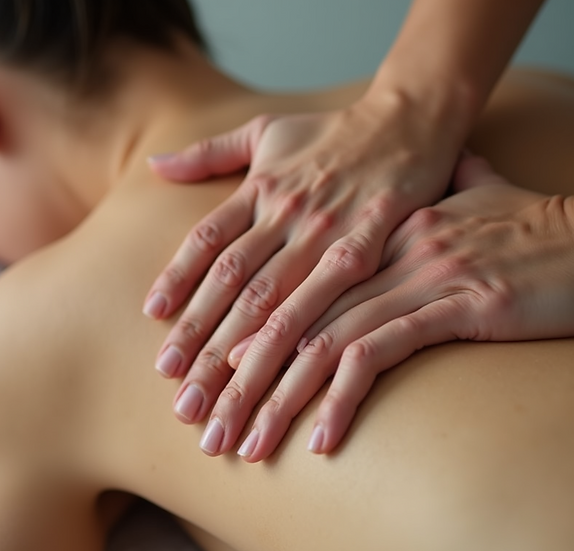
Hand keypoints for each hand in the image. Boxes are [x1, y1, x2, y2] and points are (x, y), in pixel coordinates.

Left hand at [144, 96, 464, 443]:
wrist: (418, 112)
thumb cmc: (340, 129)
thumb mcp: (270, 129)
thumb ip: (210, 153)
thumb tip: (155, 167)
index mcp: (265, 190)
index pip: (210, 245)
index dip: (180, 290)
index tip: (157, 337)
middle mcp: (293, 213)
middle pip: (239, 292)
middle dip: (207, 354)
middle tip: (183, 409)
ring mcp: (339, 235)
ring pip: (285, 316)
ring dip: (254, 377)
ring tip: (231, 429)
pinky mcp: (385, 256)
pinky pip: (354, 325)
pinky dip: (328, 375)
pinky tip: (310, 421)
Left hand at [226, 153, 573, 460]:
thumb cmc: (542, 226)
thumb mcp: (474, 203)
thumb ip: (434, 198)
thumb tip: (427, 188)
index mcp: (376, 230)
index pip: (287, 281)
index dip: (238, 327)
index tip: (204, 370)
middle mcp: (384, 250)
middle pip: (287, 315)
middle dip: (236, 376)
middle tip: (199, 421)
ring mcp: (419, 275)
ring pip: (321, 340)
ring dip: (275, 399)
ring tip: (243, 443)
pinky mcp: (459, 305)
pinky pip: (381, 355)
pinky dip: (343, 401)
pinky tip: (321, 441)